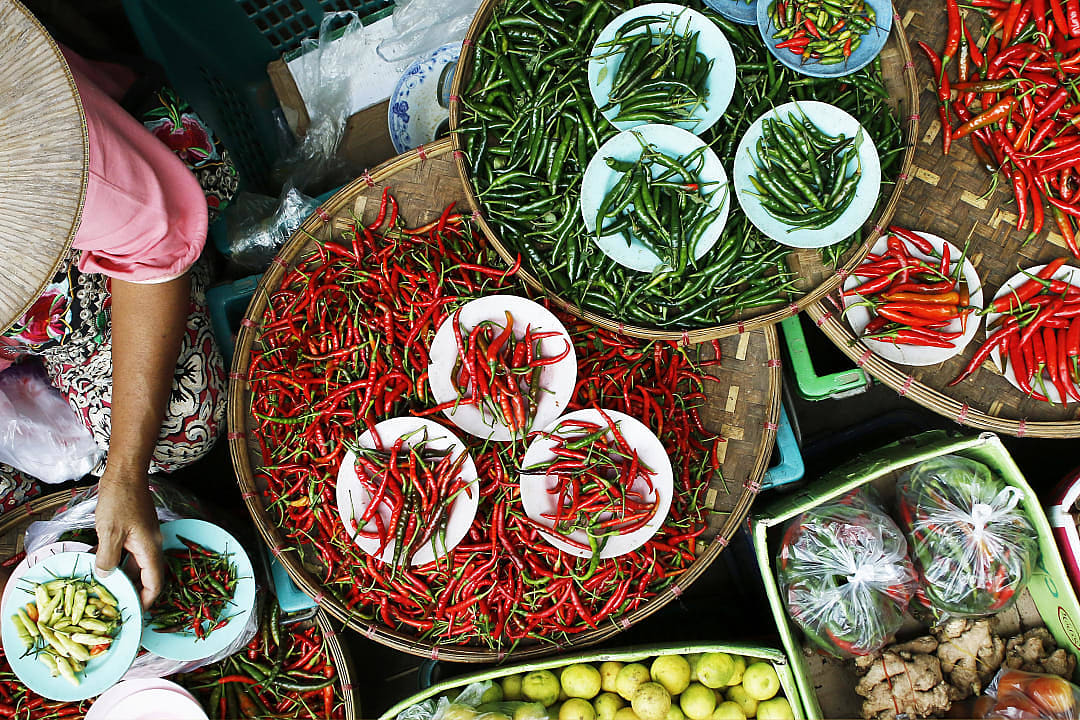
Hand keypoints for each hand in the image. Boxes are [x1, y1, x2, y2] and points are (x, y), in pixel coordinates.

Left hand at [94, 474, 162, 608]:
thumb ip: (108, 559)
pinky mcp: (135, 531)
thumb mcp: (109, 532)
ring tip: (108, 591)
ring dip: (125, 578)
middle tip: (116, 606)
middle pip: (147, 576)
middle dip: (134, 592)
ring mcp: (144, 537)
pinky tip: (104, 568)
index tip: (135, 613)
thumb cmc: (119, 500)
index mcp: (149, 548)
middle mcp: (151, 545)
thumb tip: (106, 578)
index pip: (155, 583)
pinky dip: (120, 564)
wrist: (125, 473)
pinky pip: (130, 554)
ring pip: (137, 565)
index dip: (147, 601)